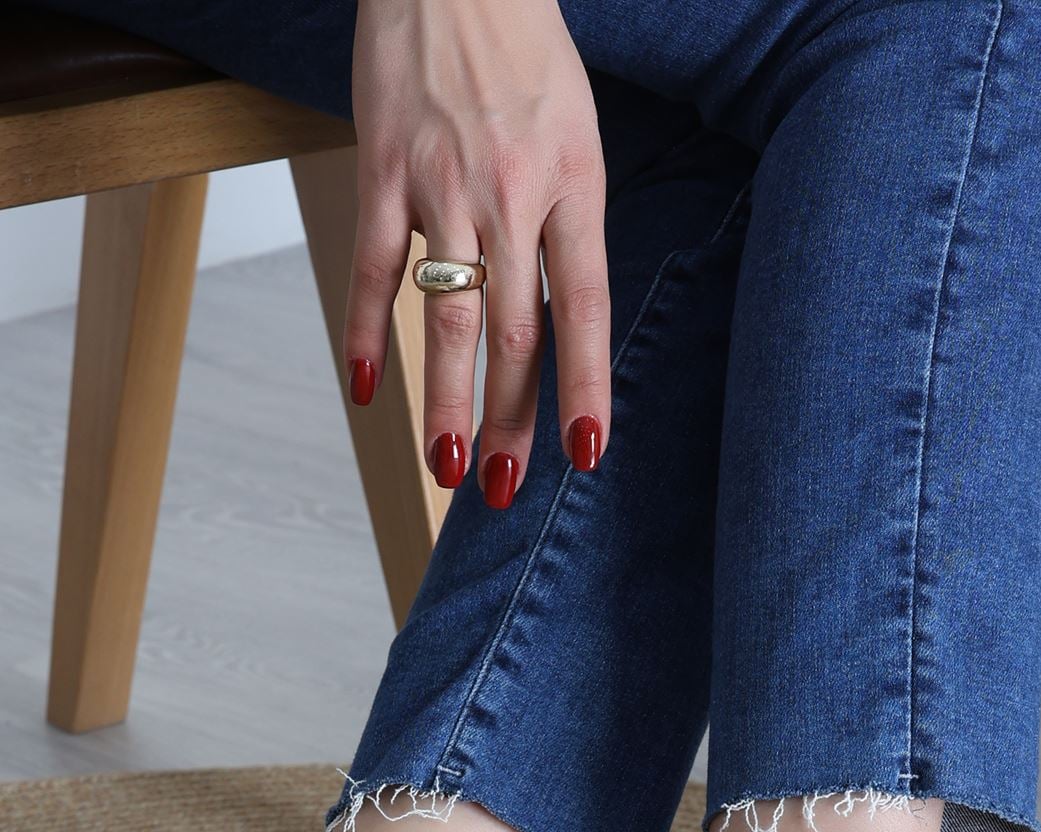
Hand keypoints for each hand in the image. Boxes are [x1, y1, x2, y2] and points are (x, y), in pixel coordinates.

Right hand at [347, 0, 610, 505]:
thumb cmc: (523, 50)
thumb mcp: (575, 133)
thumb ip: (565, 223)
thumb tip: (556, 318)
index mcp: (572, 184)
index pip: (581, 308)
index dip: (584, 386)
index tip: (586, 454)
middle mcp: (511, 192)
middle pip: (513, 330)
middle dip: (509, 419)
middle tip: (501, 487)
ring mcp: (443, 184)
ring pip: (445, 314)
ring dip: (445, 400)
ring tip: (444, 468)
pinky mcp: (384, 169)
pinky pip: (374, 267)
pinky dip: (369, 331)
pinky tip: (368, 388)